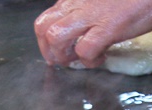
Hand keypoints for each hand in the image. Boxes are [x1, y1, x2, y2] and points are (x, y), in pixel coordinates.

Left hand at [34, 0, 151, 67]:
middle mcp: (79, 4)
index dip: (47, 40)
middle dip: (48, 51)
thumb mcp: (105, 1)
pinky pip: (85, 51)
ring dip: (64, 56)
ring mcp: (92, 16)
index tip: (58, 52)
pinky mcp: (109, 28)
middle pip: (43, 28)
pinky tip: (101, 59)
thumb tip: (87, 29)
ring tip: (80, 60)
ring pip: (56, 38)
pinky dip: (89, 61)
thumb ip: (92, 11)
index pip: (47, 17)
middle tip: (63, 61)